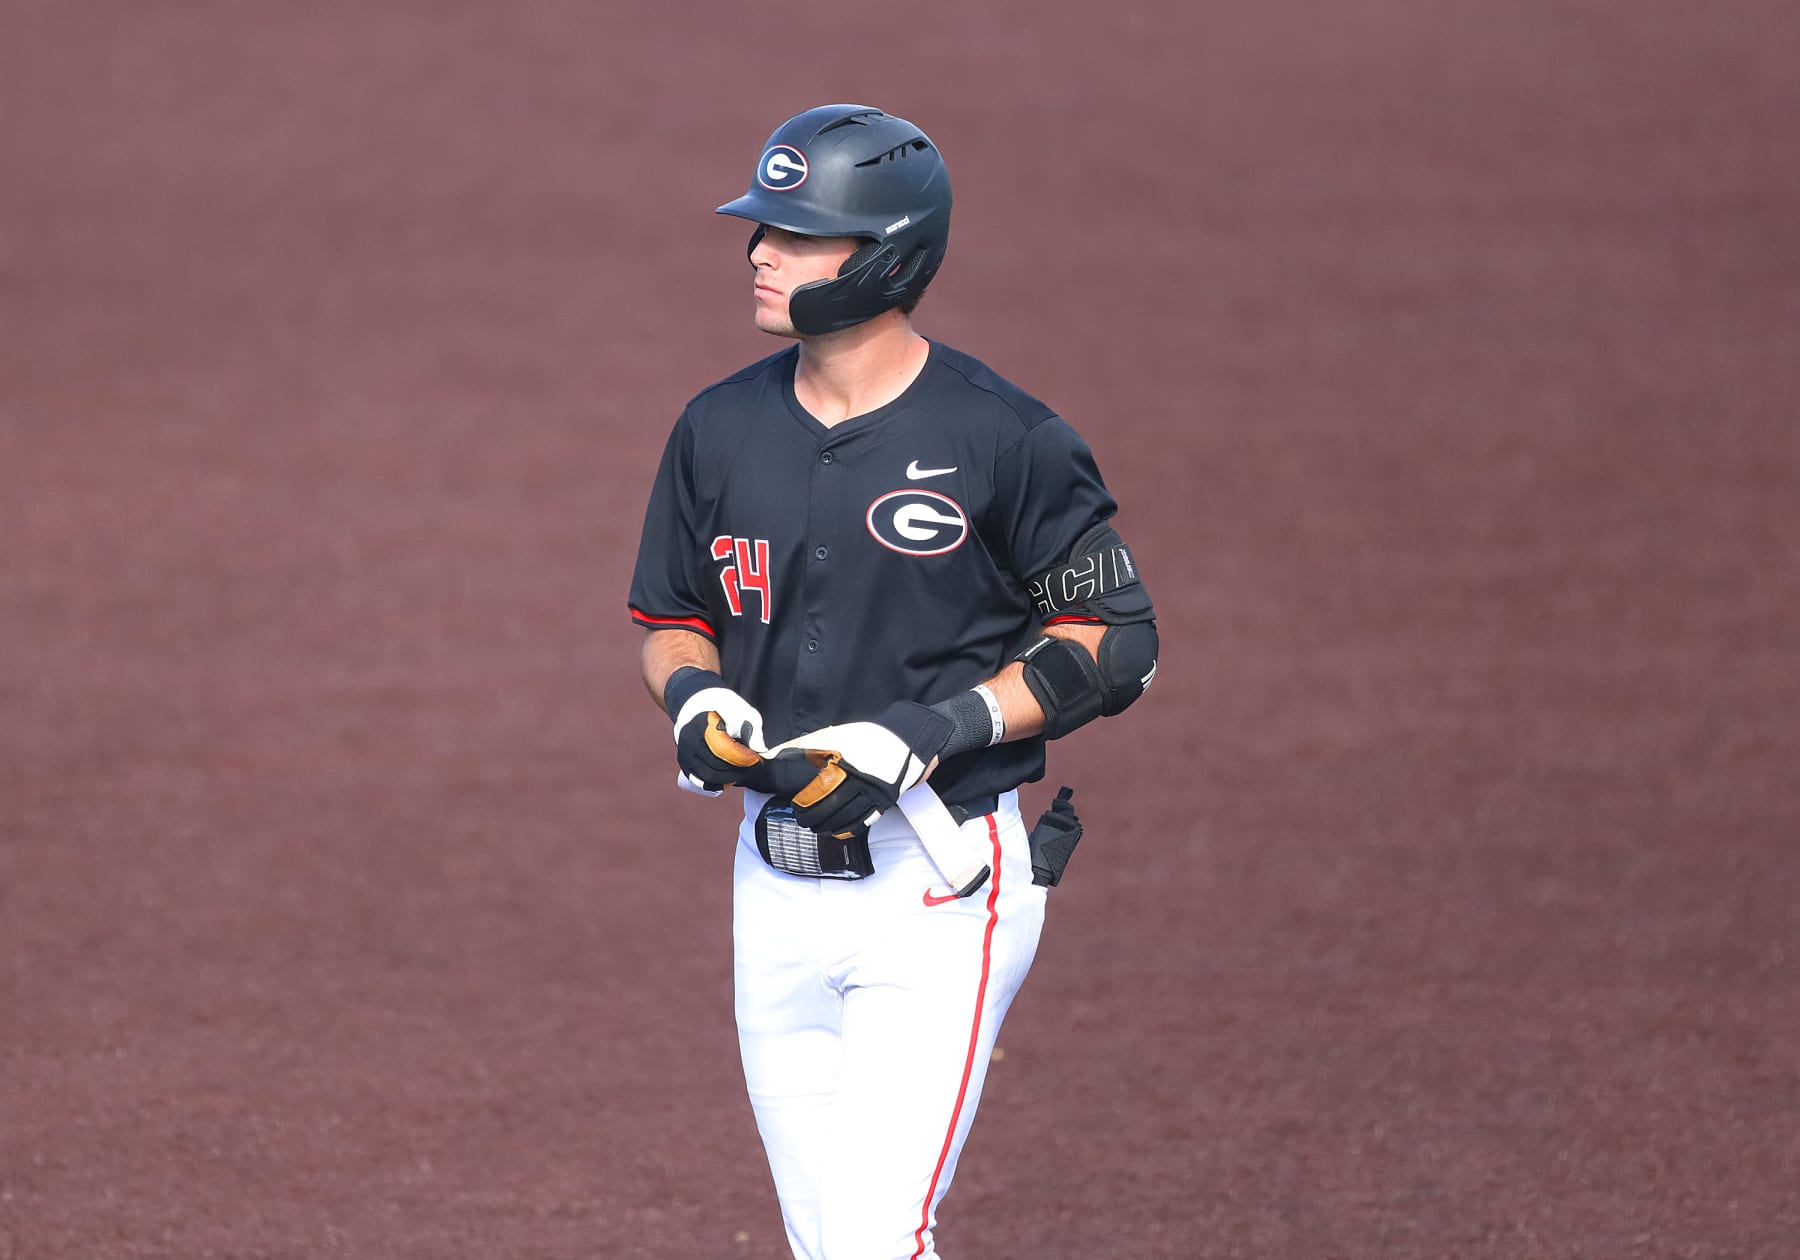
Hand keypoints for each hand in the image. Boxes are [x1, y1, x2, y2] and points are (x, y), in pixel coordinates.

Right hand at [666, 668, 768, 793]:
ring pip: (708, 776)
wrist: (694, 702)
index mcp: (703, 724)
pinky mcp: (684, 761)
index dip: (743, 758)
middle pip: (716, 765)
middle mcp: (690, 739)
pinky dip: (716, 784)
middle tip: (753, 766)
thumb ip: (751, 728)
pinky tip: (730, 780)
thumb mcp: (739, 709)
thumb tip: (760, 750)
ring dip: (729, 778)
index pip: (724, 748)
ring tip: (743, 771)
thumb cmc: (721, 706)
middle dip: (739, 770)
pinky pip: (699, 781)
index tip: (757, 758)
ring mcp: (685, 752)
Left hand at [768, 701, 953, 837]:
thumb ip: (807, 746)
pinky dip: (848, 829)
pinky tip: (837, 831)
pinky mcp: (886, 801)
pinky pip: (865, 821)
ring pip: (847, 817)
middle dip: (814, 817)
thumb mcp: (836, 736)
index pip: (821, 788)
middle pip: (833, 806)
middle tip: (802, 819)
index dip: (807, 800)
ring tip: (816, 827)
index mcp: (847, 763)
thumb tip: (775, 754)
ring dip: (828, 826)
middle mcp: (861, 780)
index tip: (796, 804)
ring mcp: (875, 792)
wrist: (908, 737)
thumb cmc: (869, 735)